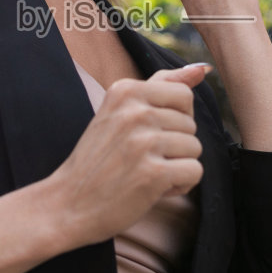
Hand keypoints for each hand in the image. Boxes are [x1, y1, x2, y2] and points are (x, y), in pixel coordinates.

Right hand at [46, 63, 208, 246]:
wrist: (68, 204)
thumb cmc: (99, 159)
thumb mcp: (120, 111)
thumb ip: (161, 85)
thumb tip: (203, 68)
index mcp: (125, 90)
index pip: (183, 95)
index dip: (174, 120)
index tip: (146, 134)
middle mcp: (134, 111)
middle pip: (190, 124)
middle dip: (174, 146)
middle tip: (139, 159)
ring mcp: (144, 142)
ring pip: (195, 148)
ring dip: (176, 166)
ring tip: (144, 173)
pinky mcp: (154, 173)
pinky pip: (194, 171)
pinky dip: (179, 185)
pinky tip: (153, 189)